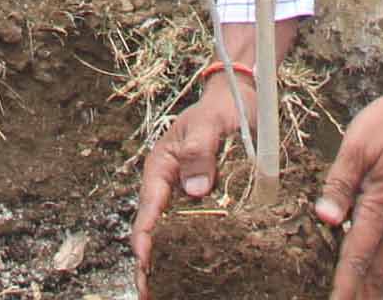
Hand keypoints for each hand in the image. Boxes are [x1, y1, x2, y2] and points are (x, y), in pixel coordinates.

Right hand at [133, 73, 259, 280]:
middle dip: (149, 261)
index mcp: (161, 167)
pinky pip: (197, 230)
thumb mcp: (209, 123)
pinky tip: (197, 273)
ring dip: (169, 262)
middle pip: (155, 229)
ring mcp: (187, 196)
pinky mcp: (207, 202)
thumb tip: (196, 190)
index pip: (148, 207)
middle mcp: (170, 186)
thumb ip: (201, 151)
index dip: (144, 236)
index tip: (144, 260)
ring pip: (174, 235)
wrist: (239, 102)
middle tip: (148, 292)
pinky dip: (193, 251)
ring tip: (165, 292)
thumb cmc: (220, 109)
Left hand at [314, 65, 382, 297]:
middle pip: (374, 269)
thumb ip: (340, 183)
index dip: (344, 285)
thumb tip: (324, 217)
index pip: (356, 256)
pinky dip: (381, 265)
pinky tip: (375, 266)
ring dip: (371, 285)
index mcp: (379, 206)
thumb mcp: (358, 144)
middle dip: (360, 294)